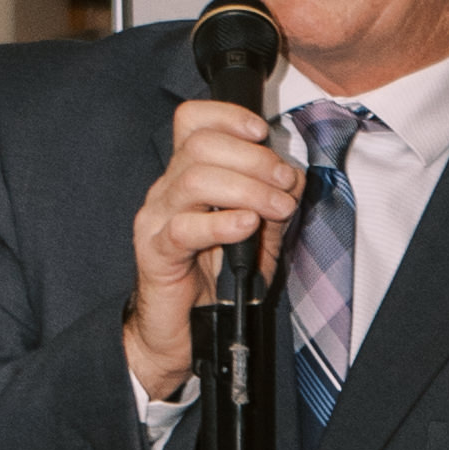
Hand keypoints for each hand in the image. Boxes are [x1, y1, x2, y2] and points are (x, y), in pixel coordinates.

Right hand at [125, 98, 304, 402]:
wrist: (181, 333)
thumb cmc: (215, 280)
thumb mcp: (257, 236)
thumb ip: (273, 203)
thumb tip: (293, 178)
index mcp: (187, 175)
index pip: (192, 121)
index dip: (228, 116)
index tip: (262, 133)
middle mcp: (167, 190)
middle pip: (201, 145)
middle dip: (254, 158)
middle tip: (284, 183)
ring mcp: (157, 219)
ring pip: (195, 179)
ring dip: (247, 189)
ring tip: (275, 208)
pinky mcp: (155, 252)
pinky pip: (184, 227)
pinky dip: (221, 223)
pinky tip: (246, 226)